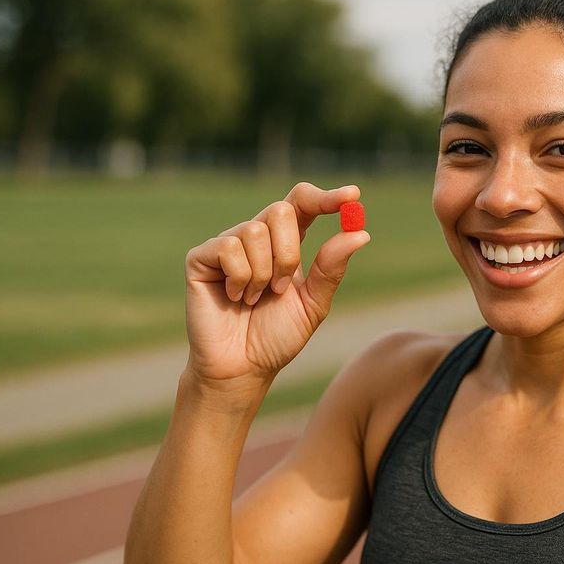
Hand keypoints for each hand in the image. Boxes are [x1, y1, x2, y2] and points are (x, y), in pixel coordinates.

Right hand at [183, 182, 370, 383]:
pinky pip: (229, 248)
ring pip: (255, 231)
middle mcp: (257, 237)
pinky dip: (240, 279)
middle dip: (289, 253)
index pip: (304, 203)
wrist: (243, 368)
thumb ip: (332, 268)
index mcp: (286, 243)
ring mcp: (227, 244)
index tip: (352, 195)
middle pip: (281, 210)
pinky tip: (234, 297)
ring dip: (263, 274)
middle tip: (283, 287)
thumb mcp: (313, 304)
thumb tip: (361, 234)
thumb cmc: (278, 337)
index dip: (326, 197)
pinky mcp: (201, 258)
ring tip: (255, 299)